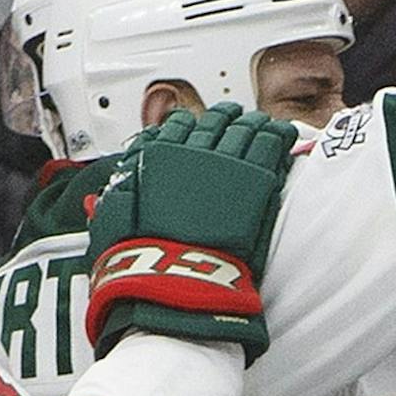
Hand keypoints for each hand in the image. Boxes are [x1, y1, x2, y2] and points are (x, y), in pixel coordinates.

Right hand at [83, 102, 298, 359]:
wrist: (176, 278)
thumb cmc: (143, 256)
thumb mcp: (113, 216)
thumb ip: (120, 188)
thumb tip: (130, 169)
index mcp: (158, 157)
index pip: (177, 125)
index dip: (188, 123)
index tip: (194, 125)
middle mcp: (192, 153)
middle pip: (214, 122)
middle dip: (224, 118)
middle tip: (232, 117)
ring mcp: (226, 164)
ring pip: (244, 128)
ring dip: (252, 123)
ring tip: (260, 124)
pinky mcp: (255, 181)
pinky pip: (270, 145)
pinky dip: (277, 136)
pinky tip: (282, 135)